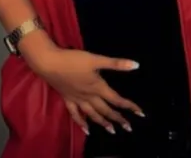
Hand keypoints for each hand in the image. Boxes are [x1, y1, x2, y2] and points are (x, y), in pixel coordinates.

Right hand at [28, 45, 143, 135]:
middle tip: (128, 128)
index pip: (116, 99)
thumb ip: (116, 64)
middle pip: (105, 110)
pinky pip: (75, 114)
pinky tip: (86, 130)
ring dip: (102, 122)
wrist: (50, 63)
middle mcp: (88, 96)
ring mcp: (77, 99)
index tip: (140, 113)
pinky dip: (81, 123)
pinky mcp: (67, 99)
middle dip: (118, 119)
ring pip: (92, 114)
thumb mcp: (96, 59)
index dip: (129, 106)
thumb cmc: (74, 60)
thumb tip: (136, 65)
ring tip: (112, 131)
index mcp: (97, 87)